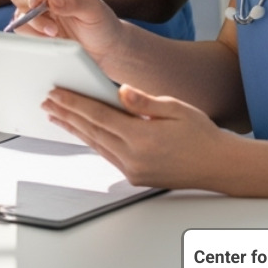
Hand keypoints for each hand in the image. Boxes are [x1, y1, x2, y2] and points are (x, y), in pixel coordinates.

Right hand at [8, 0, 125, 64]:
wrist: (105, 49)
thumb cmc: (102, 23)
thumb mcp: (93, 10)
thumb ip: (73, 3)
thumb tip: (52, 0)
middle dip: (27, 5)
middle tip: (39, 13)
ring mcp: (38, 14)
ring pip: (20, 14)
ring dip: (35, 24)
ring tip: (55, 32)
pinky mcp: (36, 32)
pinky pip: (23, 31)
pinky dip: (34, 36)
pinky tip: (52, 38)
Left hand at [42, 84, 242, 190]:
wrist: (221, 167)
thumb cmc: (203, 135)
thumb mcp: (177, 109)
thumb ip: (145, 101)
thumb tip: (120, 91)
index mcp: (143, 137)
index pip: (98, 116)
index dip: (74, 103)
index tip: (56, 93)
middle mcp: (134, 157)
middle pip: (91, 131)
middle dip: (67, 114)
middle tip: (47, 102)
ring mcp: (133, 170)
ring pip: (95, 144)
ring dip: (74, 128)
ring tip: (56, 115)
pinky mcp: (136, 177)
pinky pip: (106, 155)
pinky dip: (91, 141)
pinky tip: (82, 132)